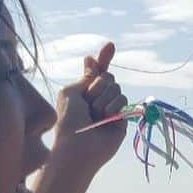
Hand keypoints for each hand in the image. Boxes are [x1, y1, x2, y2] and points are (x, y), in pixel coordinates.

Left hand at [51, 42, 129, 172]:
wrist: (78, 146)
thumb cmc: (68, 120)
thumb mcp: (71, 92)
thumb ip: (86, 76)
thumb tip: (90, 58)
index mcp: (83, 92)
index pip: (97, 72)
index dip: (103, 59)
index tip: (110, 46)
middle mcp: (98, 99)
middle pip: (108, 77)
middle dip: (97, 85)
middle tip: (87, 102)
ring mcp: (110, 108)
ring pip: (116, 87)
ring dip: (103, 98)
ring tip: (94, 115)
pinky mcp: (121, 118)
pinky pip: (123, 100)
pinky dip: (112, 106)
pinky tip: (105, 118)